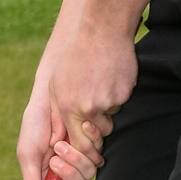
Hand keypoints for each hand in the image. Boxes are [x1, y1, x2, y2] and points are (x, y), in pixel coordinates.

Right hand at [17, 79, 102, 179]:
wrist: (51, 94)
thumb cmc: (35, 123)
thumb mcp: (28, 153)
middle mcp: (66, 173)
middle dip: (69, 175)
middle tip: (56, 156)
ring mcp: (81, 160)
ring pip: (89, 173)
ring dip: (76, 157)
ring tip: (61, 140)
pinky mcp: (93, 146)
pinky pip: (99, 154)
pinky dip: (90, 143)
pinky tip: (79, 129)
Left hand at [49, 15, 136, 159]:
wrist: (101, 32)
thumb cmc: (75, 57)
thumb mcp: (56, 84)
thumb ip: (56, 114)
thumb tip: (56, 140)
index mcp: (70, 107)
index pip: (79, 143)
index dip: (84, 147)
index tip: (86, 142)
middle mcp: (89, 108)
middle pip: (99, 134)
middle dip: (98, 128)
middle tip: (96, 108)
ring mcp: (108, 101)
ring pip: (111, 118)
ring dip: (107, 110)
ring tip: (100, 86)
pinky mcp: (124, 94)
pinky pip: (121, 103)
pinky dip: (117, 95)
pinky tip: (110, 77)